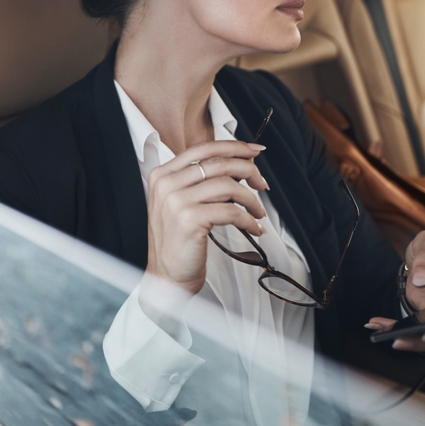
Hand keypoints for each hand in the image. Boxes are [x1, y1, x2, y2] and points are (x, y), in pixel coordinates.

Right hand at [138, 140, 267, 320]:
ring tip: (258, 212)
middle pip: (218, 163)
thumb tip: (240, 163)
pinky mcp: (189, 220)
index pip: (202, 149)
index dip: (233, 147)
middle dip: (248, 170)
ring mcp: (175, 201)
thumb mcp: (182, 203)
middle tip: (262, 183)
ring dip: (251, 198)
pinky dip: (248, 219)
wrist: (166, 278)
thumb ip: (202, 182)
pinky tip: (253, 227)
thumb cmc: (178, 242)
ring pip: (227, 185)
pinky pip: (230, 211)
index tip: (255, 151)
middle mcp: (166, 184)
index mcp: (162, 175)